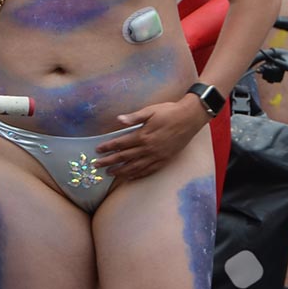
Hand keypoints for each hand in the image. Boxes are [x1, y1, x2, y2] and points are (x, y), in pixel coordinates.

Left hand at [94, 98, 208, 182]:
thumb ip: (134, 117)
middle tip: (97, 166)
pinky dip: (138, 175)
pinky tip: (131, 177)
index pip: (120, 144)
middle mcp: (148, 148)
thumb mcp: (150, 111)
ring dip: (121, 171)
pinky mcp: (165, 160)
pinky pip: (149, 170)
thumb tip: (118, 119)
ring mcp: (157, 156)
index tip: (97, 151)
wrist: (189, 119)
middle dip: (109, 162)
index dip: (108, 147)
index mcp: (143, 135)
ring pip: (135, 167)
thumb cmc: (169, 112)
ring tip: (110, 174)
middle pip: (124, 157)